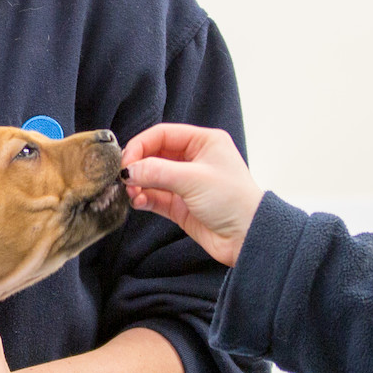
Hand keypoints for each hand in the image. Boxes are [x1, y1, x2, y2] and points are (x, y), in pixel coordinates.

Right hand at [121, 123, 264, 266]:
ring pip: (152, 177)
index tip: (126, 162)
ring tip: (132, 193)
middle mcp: (194, 159)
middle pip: (154, 155)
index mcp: (204, 142)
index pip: (163, 134)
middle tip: (125, 179)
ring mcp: (186, 182)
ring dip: (138, 184)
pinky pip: (154, 196)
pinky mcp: (180, 205)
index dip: (141, 145)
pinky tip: (138, 201)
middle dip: (138, 166)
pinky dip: (143, 198)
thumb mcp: (193, 179)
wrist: (247, 238)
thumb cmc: (233, 201)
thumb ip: (157, 171)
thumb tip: (128, 170)